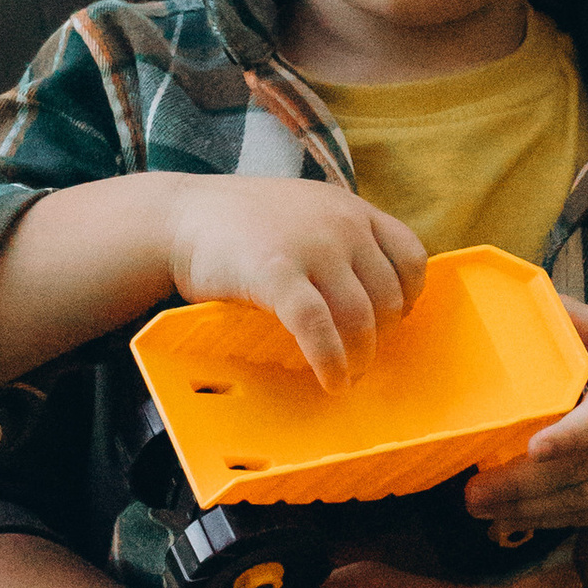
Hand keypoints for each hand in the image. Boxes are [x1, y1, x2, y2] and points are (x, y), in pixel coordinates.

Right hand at [162, 179, 427, 390]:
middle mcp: (340, 224)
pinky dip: (330, 361)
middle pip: (388, 294)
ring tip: (348, 376)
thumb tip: (369, 296)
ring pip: (360, 316)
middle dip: (381, 335)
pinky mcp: (277, 274)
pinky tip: (330, 380)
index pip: (410, 254)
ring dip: (360, 356)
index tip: (395, 318)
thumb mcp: (302, 212)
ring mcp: (310, 247)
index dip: (410, 294)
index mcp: (350, 208)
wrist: (177, 217)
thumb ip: (337, 238)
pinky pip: (319, 329)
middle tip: (363, 358)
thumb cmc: (238, 223)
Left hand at [465, 305, 587, 569]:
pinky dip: (552, 522)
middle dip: (523, 485)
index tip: (538, 448)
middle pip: (584, 468)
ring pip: (585, 501)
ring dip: (529, 511)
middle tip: (472, 493)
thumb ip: (572, 321)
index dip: (574, 433)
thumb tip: (518, 297)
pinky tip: (513, 519)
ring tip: (481, 507)